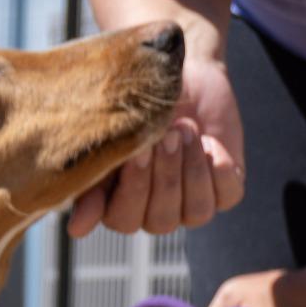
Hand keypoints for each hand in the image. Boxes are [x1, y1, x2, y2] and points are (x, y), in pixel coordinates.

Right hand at [68, 56, 244, 236]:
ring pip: (197, 212)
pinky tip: (210, 141)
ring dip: (193, 169)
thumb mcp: (109, 142)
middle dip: (167, 174)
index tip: (138, 150)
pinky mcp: (224, 191)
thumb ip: (91, 185)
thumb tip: (78, 230)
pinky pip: (228, 196)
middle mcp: (155, 214)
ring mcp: (191, 206)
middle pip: (161, 219)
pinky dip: (220, 167)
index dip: (135, 189)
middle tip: (168, 133)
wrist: (179, 76)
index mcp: (120, 207)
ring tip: (187, 130)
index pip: (124, 220)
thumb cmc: (136, 109)